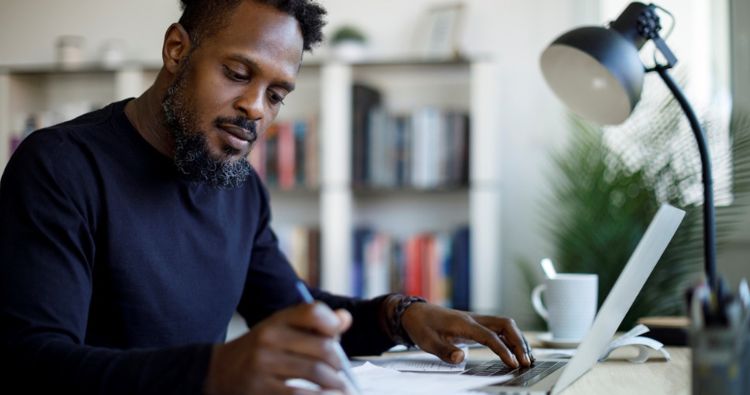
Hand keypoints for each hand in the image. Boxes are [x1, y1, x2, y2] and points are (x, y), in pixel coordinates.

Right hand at [204, 303, 353, 394]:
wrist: (219, 372)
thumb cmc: (261, 351)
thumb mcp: (281, 330)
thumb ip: (314, 325)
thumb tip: (345, 319)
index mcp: (276, 321)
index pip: (313, 312)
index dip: (332, 324)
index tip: (337, 337)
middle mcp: (269, 339)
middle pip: (322, 348)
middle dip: (339, 364)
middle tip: (343, 375)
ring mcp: (263, 365)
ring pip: (316, 373)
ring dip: (336, 385)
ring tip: (342, 390)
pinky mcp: (260, 390)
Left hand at [400, 303, 533, 367]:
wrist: (415, 312)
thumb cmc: (421, 326)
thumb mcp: (427, 341)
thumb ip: (444, 350)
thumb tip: (461, 358)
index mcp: (463, 323)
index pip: (489, 335)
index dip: (503, 349)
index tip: (513, 363)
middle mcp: (474, 319)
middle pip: (505, 325)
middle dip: (519, 342)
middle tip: (526, 362)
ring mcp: (477, 320)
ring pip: (505, 325)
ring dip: (518, 339)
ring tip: (528, 358)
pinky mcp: (477, 324)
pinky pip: (499, 328)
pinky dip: (511, 338)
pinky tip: (516, 350)